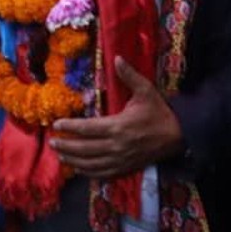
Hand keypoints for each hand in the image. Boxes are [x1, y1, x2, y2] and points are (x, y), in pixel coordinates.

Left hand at [50, 58, 183, 179]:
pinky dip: (87, 172)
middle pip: (84, 149)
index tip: (57, 124)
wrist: (177, 136)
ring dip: (73, 160)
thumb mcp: (146, 91)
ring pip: (90, 164)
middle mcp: (116, 146)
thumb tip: (116, 58)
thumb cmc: (159, 112)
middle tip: (52, 141)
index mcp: (119, 126)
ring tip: (60, 155)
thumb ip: (129, 76)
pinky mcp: (125, 168)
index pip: (87, 128)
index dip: (70, 127)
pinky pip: (102, 174)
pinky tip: (78, 169)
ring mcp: (120, 160)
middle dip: (66, 145)